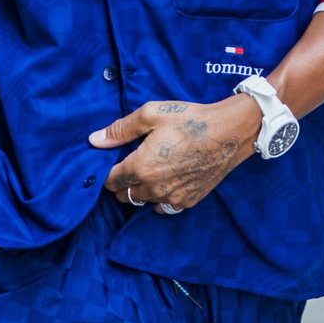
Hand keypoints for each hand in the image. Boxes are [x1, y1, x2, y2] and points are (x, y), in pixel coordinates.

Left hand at [89, 98, 256, 213]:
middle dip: (122, 183)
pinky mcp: (188, 201)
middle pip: (124, 196)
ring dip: (141, 191)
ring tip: (149, 171)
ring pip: (144, 202)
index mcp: (141, 167)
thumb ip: (119, 130)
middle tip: (130, 165)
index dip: (108, 171)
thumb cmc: (189, 120)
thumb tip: (94, 140)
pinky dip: (160, 198)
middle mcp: (154, 188)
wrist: (229, 132)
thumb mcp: (150, 115)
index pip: (111, 181)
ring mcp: (172, 198)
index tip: (114, 162)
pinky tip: (166, 181)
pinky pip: (165, 207)